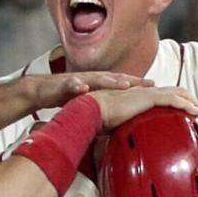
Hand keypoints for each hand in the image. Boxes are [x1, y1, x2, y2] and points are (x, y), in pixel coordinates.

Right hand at [23, 71, 153, 109]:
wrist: (40, 90)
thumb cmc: (67, 96)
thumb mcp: (90, 102)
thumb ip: (104, 105)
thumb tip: (121, 118)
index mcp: (99, 84)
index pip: (122, 83)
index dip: (139, 85)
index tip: (157, 88)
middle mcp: (92, 78)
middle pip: (115, 78)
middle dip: (133, 81)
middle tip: (150, 84)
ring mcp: (78, 79)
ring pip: (96, 79)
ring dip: (110, 81)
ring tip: (124, 84)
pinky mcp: (63, 84)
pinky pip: (71, 84)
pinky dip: (77, 85)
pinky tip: (83, 87)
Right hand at [90, 86, 197, 129]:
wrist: (93, 111)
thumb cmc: (101, 121)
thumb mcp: (120, 128)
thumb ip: (129, 134)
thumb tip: (132, 151)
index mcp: (142, 98)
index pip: (167, 97)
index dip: (181, 104)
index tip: (191, 116)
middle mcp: (147, 92)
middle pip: (179, 92)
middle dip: (194, 102)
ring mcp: (149, 93)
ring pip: (181, 94)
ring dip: (195, 104)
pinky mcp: (149, 97)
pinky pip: (175, 100)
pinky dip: (188, 106)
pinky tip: (197, 113)